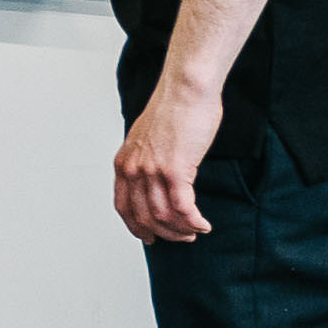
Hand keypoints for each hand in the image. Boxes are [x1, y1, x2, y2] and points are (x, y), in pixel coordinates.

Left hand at [115, 78, 221, 243]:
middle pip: (143, 216)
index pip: (123, 206)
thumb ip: (146, 160)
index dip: (136, 226)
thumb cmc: (173, 110)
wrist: (185, 90)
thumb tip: (156, 179)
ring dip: (181, 229)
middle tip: (183, 237)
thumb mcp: (147, 139)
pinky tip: (204, 224)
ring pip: (163, 216)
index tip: (149, 237)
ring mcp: (152, 170)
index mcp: (123, 162)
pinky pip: (182, 208)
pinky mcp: (175, 170)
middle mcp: (133, 169)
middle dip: (164, 233)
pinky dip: (193, 221)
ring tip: (196, 230)